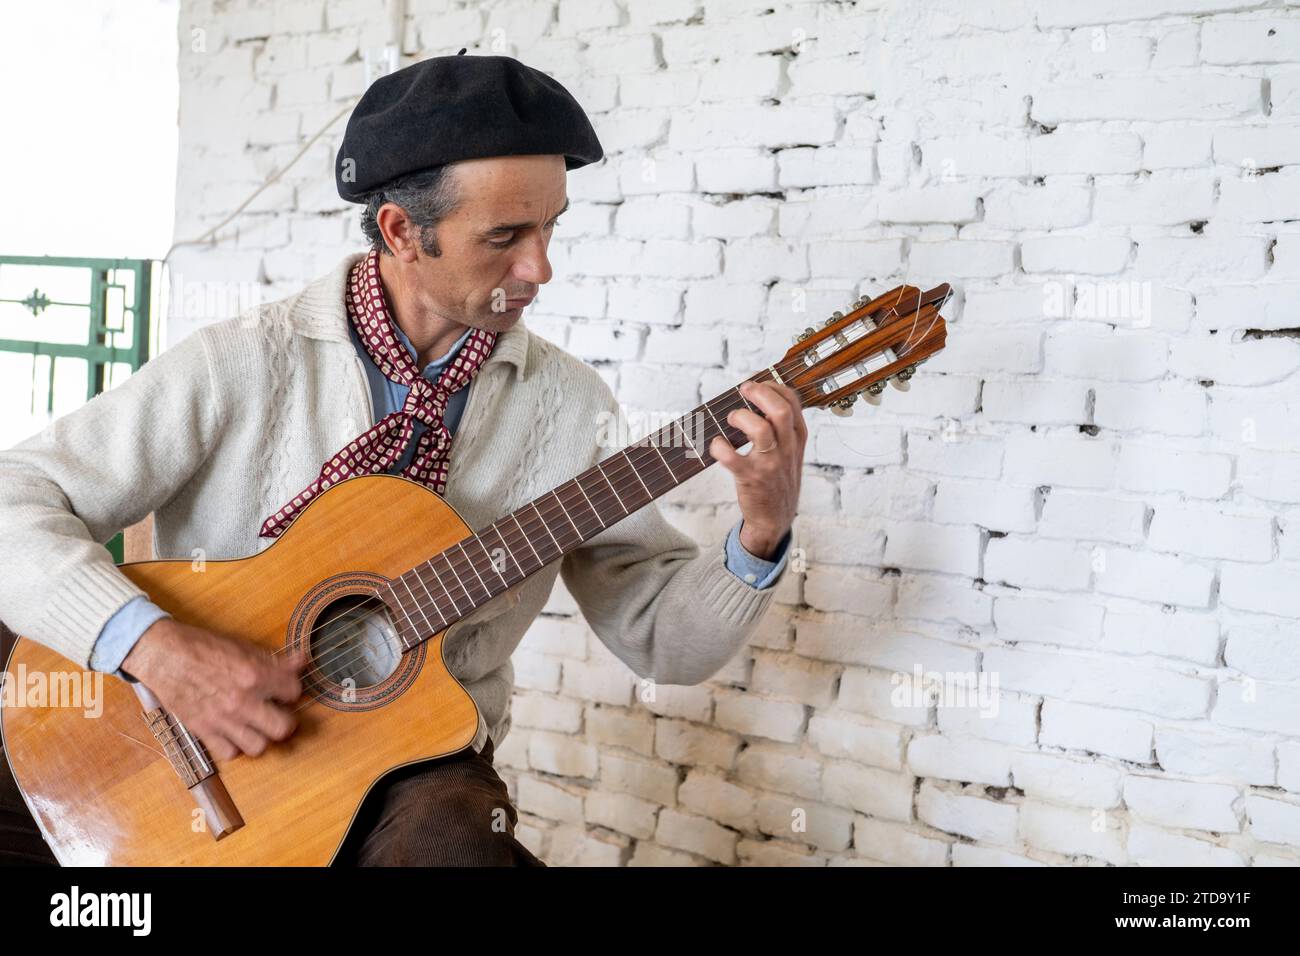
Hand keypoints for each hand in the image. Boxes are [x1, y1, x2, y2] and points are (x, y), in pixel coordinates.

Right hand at [122, 618, 308, 760]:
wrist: (164, 656)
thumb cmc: (202, 648)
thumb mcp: (242, 647)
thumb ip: (274, 660)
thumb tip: (301, 661)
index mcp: (255, 674)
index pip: (293, 692)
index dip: (291, 690)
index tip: (284, 690)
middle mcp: (242, 701)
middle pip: (283, 728)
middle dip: (285, 720)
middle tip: (278, 713)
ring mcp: (223, 719)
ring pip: (259, 746)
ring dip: (261, 737)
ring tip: (256, 726)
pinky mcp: (204, 731)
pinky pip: (230, 753)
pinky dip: (234, 746)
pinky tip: (233, 732)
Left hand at [708, 379, 806, 558]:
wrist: (775, 519)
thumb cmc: (777, 480)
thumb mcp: (790, 452)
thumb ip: (781, 427)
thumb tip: (756, 398)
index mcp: (797, 438)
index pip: (792, 401)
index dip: (772, 386)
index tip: (756, 385)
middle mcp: (786, 448)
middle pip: (780, 410)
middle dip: (759, 393)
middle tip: (743, 390)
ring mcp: (770, 464)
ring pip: (760, 429)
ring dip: (740, 417)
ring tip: (731, 419)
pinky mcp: (750, 478)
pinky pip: (731, 457)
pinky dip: (719, 447)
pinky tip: (717, 445)